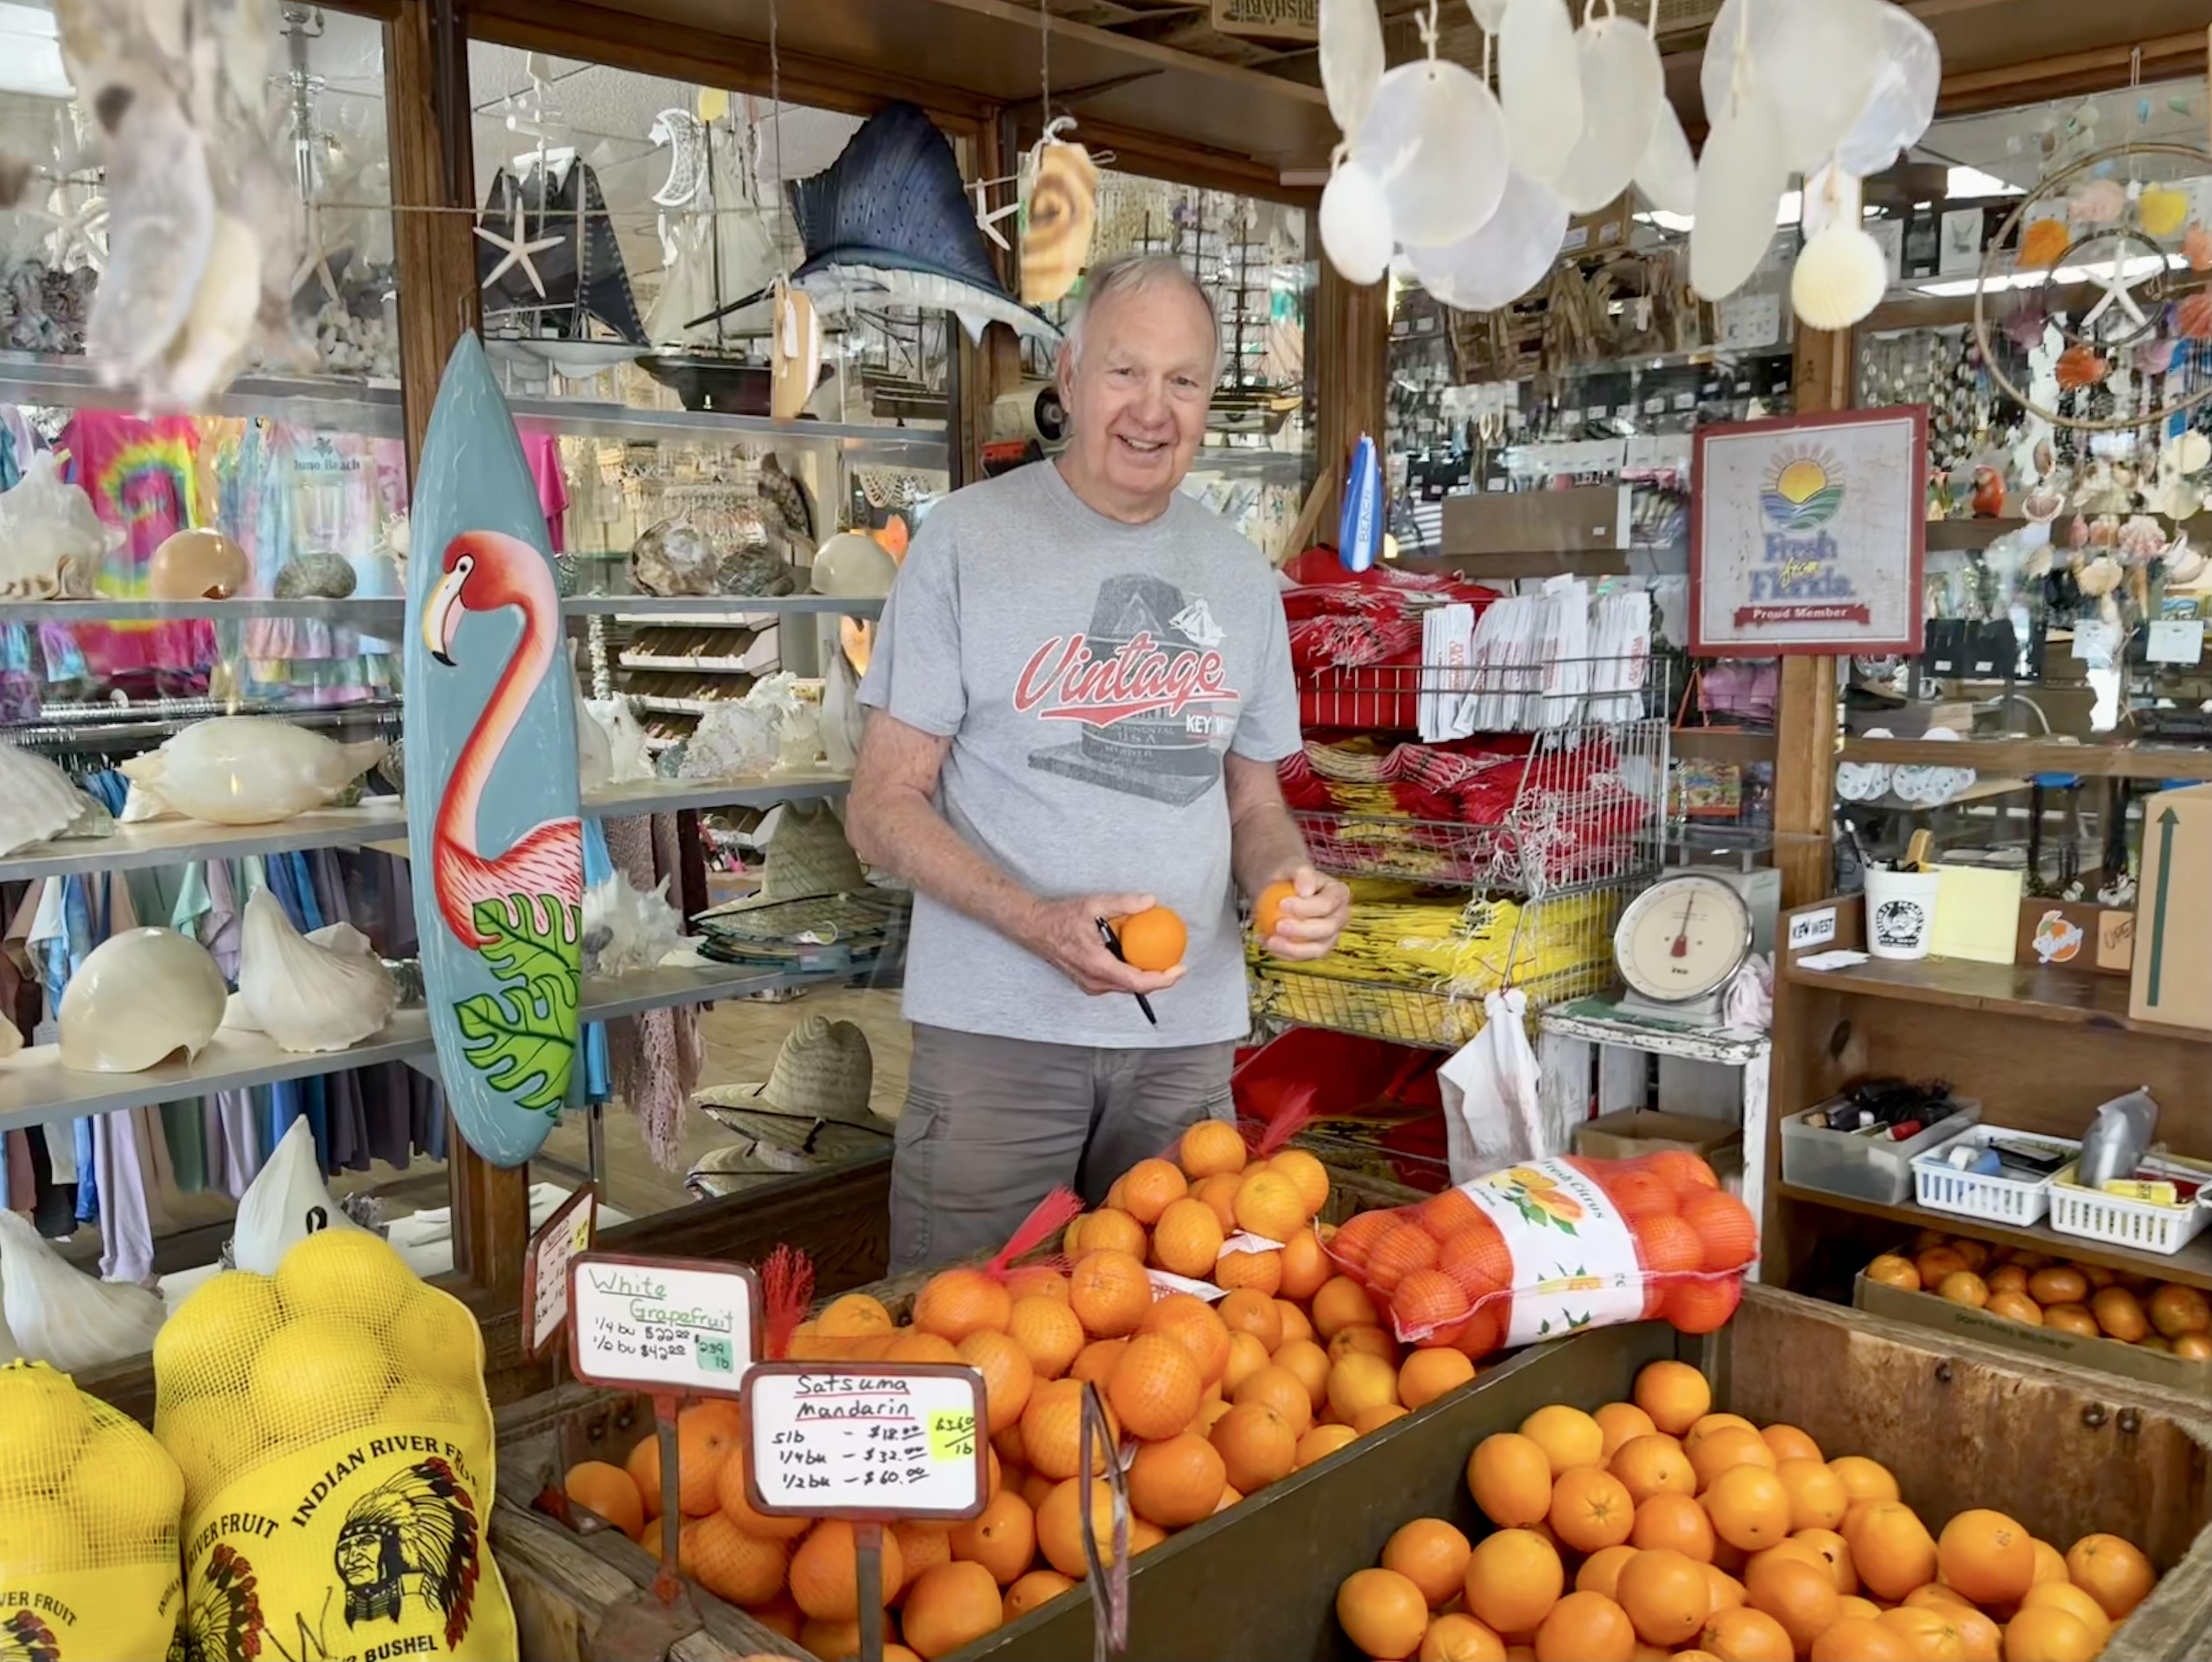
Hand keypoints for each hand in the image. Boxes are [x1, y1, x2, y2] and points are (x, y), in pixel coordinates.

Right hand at [1023, 893, 1187, 996]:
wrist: (1035, 930)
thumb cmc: (1061, 918)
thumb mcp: (1094, 904)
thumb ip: (1124, 903)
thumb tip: (1150, 902)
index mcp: (1098, 965)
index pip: (1137, 982)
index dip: (1163, 980)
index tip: (1180, 969)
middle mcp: (1094, 981)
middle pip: (1135, 988)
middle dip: (1159, 980)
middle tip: (1176, 964)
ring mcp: (1090, 985)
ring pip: (1126, 987)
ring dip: (1145, 978)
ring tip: (1161, 962)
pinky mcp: (1088, 983)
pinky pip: (1116, 983)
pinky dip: (1131, 974)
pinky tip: (1138, 959)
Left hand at [1261, 865, 1349, 960]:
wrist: (1280, 888)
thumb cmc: (1289, 876)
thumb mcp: (1293, 866)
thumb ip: (1301, 873)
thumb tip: (1306, 890)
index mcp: (1339, 894)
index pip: (1327, 904)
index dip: (1306, 908)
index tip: (1282, 904)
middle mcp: (1340, 917)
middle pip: (1326, 929)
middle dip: (1301, 931)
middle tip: (1278, 925)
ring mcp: (1330, 935)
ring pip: (1317, 949)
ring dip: (1293, 949)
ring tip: (1270, 940)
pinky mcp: (1315, 948)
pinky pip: (1302, 957)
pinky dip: (1284, 953)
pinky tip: (1266, 942)